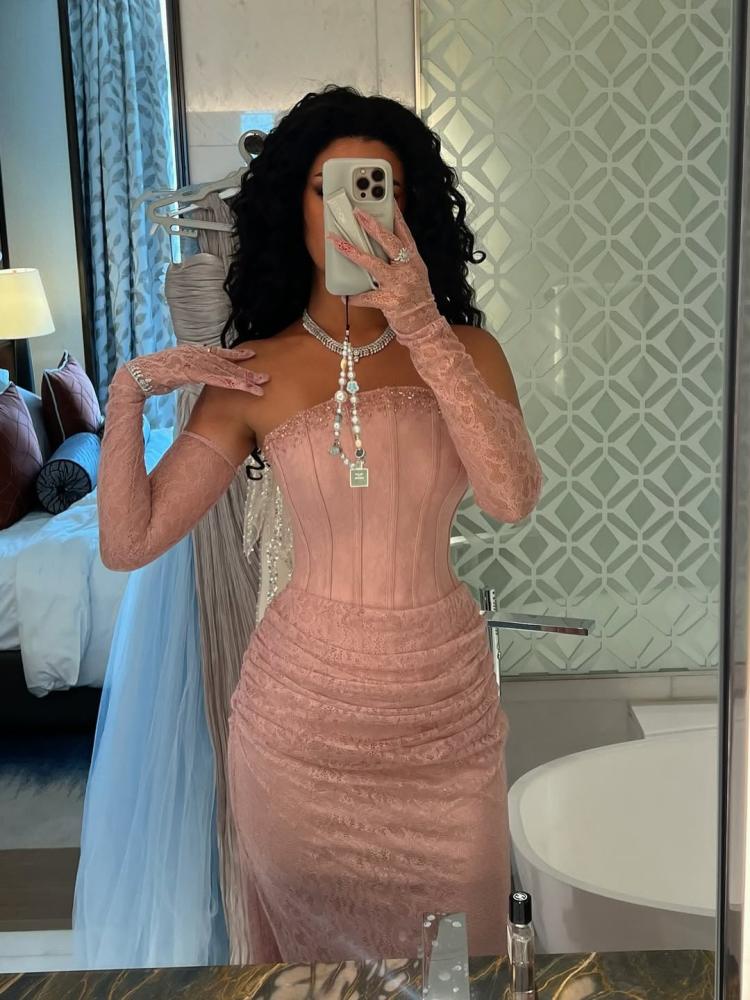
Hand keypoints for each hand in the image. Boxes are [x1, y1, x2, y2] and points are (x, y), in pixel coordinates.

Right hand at [118, 343, 270, 397]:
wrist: (133, 377)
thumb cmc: (153, 377)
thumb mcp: (177, 373)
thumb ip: (190, 372)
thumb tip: (200, 376)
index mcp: (192, 352)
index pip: (217, 353)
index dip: (235, 355)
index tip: (252, 355)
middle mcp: (193, 353)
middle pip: (225, 362)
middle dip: (246, 370)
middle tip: (266, 377)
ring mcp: (190, 361)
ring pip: (222, 370)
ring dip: (241, 378)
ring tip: (259, 386)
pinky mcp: (185, 371)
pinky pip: (210, 377)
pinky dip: (225, 380)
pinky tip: (239, 385)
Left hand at [325, 202, 440, 337]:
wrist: (425, 323)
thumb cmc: (417, 297)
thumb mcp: (415, 272)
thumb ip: (401, 258)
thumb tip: (380, 243)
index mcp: (414, 259)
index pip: (404, 232)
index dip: (395, 215)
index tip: (385, 199)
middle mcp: (408, 268)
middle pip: (389, 242)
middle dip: (372, 226)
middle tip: (357, 213)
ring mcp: (399, 284)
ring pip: (373, 264)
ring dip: (352, 252)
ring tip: (336, 243)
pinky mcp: (390, 301)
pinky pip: (367, 297)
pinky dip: (354, 297)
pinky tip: (343, 296)